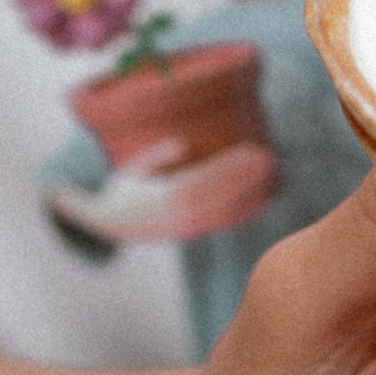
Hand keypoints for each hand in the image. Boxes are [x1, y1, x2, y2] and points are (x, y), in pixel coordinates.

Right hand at [93, 143, 283, 241]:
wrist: (109, 226)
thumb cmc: (121, 191)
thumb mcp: (134, 168)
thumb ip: (158, 156)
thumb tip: (182, 143)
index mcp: (164, 196)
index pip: (203, 179)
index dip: (227, 167)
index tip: (246, 152)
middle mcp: (178, 214)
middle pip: (218, 194)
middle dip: (243, 176)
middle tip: (266, 159)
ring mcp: (185, 225)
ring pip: (222, 209)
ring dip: (246, 191)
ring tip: (266, 173)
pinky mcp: (188, 231)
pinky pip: (218, 222)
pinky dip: (238, 211)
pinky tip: (256, 200)